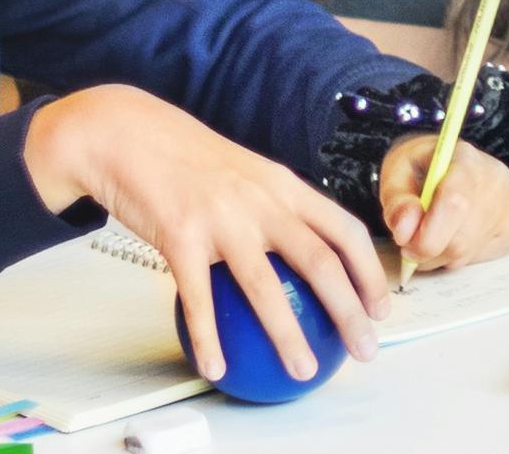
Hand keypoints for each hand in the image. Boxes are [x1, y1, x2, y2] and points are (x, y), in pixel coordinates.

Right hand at [23, 85, 386, 383]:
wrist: (127, 135)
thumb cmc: (187, 161)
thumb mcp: (246, 172)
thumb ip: (274, 207)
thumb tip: (302, 254)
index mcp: (285, 186)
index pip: (345, 230)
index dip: (369, 271)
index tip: (381, 308)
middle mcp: (262, 201)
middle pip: (320, 263)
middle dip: (351, 312)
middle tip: (365, 350)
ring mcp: (222, 219)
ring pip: (266, 287)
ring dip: (288, 336)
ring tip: (303, 371)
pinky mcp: (179, 237)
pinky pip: (198, 299)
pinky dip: (210, 337)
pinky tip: (217, 367)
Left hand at [377, 133, 508, 274]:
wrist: (449, 164)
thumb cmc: (420, 168)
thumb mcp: (396, 172)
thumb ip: (396, 202)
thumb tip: (405, 231)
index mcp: (465, 158)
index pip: (454, 204)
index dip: (427, 235)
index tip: (405, 244)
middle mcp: (496, 180)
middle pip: (460, 238)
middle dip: (427, 250)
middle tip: (411, 243)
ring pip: (468, 252)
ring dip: (439, 255)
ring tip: (431, 234)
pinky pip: (479, 257)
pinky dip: (457, 256)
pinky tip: (453, 234)